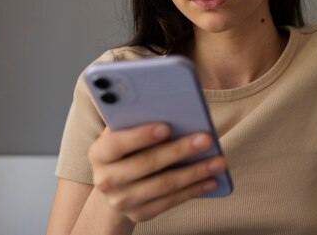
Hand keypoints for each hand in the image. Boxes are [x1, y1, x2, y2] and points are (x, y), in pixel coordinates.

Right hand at [88, 123, 226, 222]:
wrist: (115, 186)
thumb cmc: (126, 148)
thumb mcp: (123, 131)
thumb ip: (135, 118)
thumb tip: (166, 102)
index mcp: (99, 153)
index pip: (116, 144)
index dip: (140, 136)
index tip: (167, 126)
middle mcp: (106, 180)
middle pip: (146, 164)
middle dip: (179, 150)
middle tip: (206, 138)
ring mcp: (122, 200)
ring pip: (163, 185)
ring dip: (194, 172)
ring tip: (218, 161)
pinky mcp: (139, 214)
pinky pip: (170, 202)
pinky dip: (193, 190)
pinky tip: (211, 179)